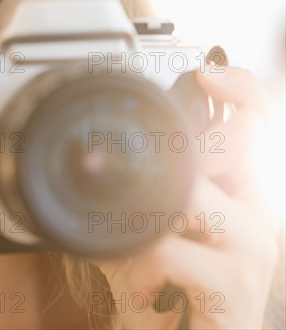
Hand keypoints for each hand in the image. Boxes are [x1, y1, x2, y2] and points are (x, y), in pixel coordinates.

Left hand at [93, 66, 279, 328]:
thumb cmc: (166, 288)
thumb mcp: (149, 228)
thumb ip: (146, 191)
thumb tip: (106, 159)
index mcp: (241, 193)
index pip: (259, 124)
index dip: (241, 88)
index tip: (206, 73)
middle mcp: (257, 216)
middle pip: (233, 146)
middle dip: (176, 162)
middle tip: (140, 199)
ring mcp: (251, 253)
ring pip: (190, 196)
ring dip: (143, 220)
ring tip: (133, 251)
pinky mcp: (235, 292)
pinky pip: (170, 251)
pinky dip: (138, 267)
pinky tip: (140, 289)